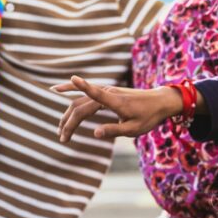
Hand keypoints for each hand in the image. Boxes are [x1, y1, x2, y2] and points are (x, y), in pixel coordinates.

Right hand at [52, 75, 182, 141]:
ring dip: (68, 114)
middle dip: (68, 122)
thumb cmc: (149, 116)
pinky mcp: (106, 91)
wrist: (160, 102)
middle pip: (80, 106)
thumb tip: (94, 133)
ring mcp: (106, 90)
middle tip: (62, 139)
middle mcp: (108, 92)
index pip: (96, 93)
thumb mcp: (134, 129)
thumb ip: (114, 130)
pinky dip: (71, 90)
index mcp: (116, 101)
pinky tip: (57, 89)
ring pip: (80, 101)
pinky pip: (85, 92)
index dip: (83, 86)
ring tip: (60, 130)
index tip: (73, 78)